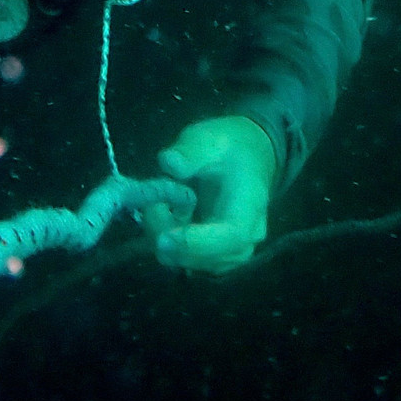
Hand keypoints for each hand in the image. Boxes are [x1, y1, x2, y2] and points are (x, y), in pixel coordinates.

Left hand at [145, 115, 276, 273]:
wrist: (246, 158)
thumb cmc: (228, 147)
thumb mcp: (209, 138)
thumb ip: (190, 150)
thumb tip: (168, 162)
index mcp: (250, 206)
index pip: (231, 236)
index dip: (196, 242)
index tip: (164, 236)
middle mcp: (247, 238)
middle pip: (205, 257)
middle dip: (169, 234)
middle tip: (150, 201)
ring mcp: (230, 252)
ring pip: (187, 261)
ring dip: (163, 235)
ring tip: (159, 202)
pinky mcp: (213, 256)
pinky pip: (182, 258)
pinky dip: (165, 239)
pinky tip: (165, 213)